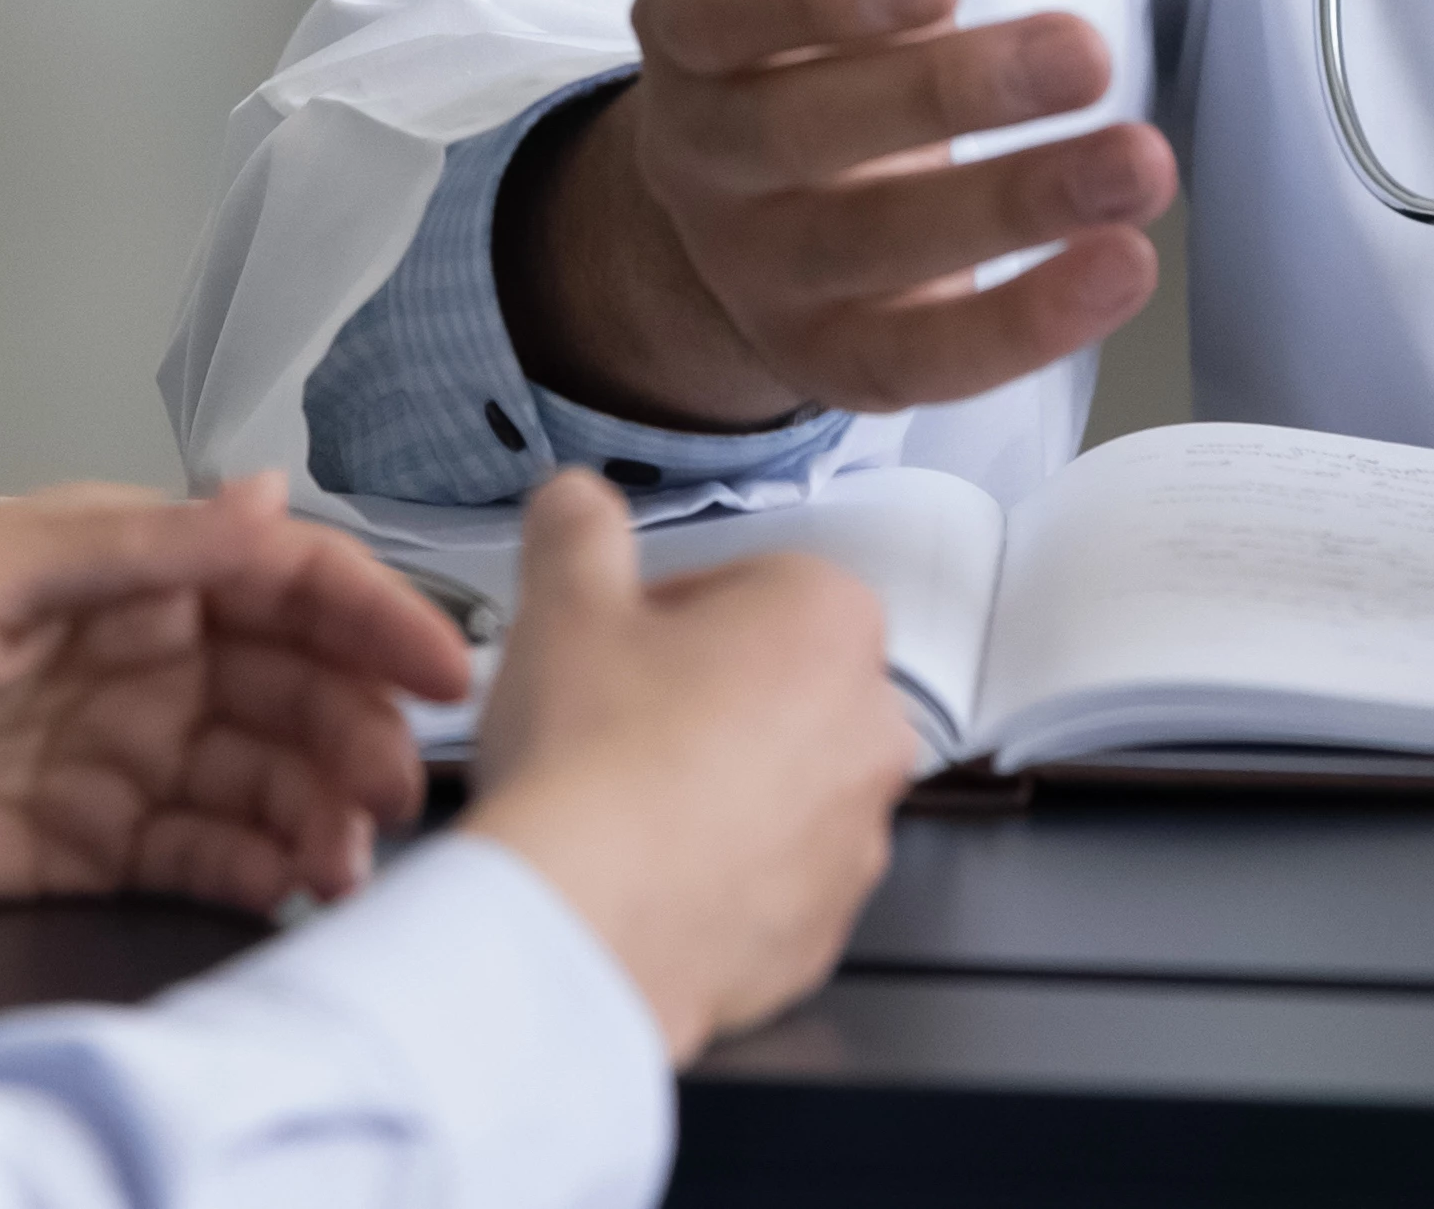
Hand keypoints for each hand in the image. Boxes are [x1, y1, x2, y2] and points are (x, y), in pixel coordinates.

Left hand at [0, 476, 475, 914]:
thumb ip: (140, 545)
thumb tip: (270, 498)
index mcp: (121, 566)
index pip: (282, 582)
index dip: (372, 618)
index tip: (439, 668)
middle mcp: (134, 656)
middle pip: (290, 689)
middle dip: (358, 732)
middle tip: (397, 786)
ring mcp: (112, 755)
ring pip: (260, 779)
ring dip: (319, 811)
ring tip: (349, 855)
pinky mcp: (81, 849)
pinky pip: (201, 857)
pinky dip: (259, 871)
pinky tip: (292, 885)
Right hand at [456, 472, 921, 1059]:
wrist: (580, 931)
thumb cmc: (588, 765)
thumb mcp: (562, 602)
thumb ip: (579, 527)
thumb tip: (580, 503)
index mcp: (831, 621)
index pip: (748, 585)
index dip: (664, 613)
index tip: (619, 643)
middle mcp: (871, 727)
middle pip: (774, 684)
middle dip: (701, 696)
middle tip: (613, 721)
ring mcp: (856, 837)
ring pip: (779, 785)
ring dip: (716, 787)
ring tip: (623, 805)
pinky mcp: (824, 928)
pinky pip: (772, 880)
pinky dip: (721, 876)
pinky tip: (646, 873)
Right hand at [502, 0, 1173, 426]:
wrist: (744, 181)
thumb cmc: (791, 11)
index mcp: (691, 27)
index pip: (733, 16)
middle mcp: (710, 157)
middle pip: (812, 136)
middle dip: (956, 94)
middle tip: (1088, 53)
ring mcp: (765, 268)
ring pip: (876, 256)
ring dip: (1017, 211)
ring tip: (1141, 168)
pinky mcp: (835, 354)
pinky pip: (919, 363)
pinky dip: (1022, 327)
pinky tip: (1119, 269)